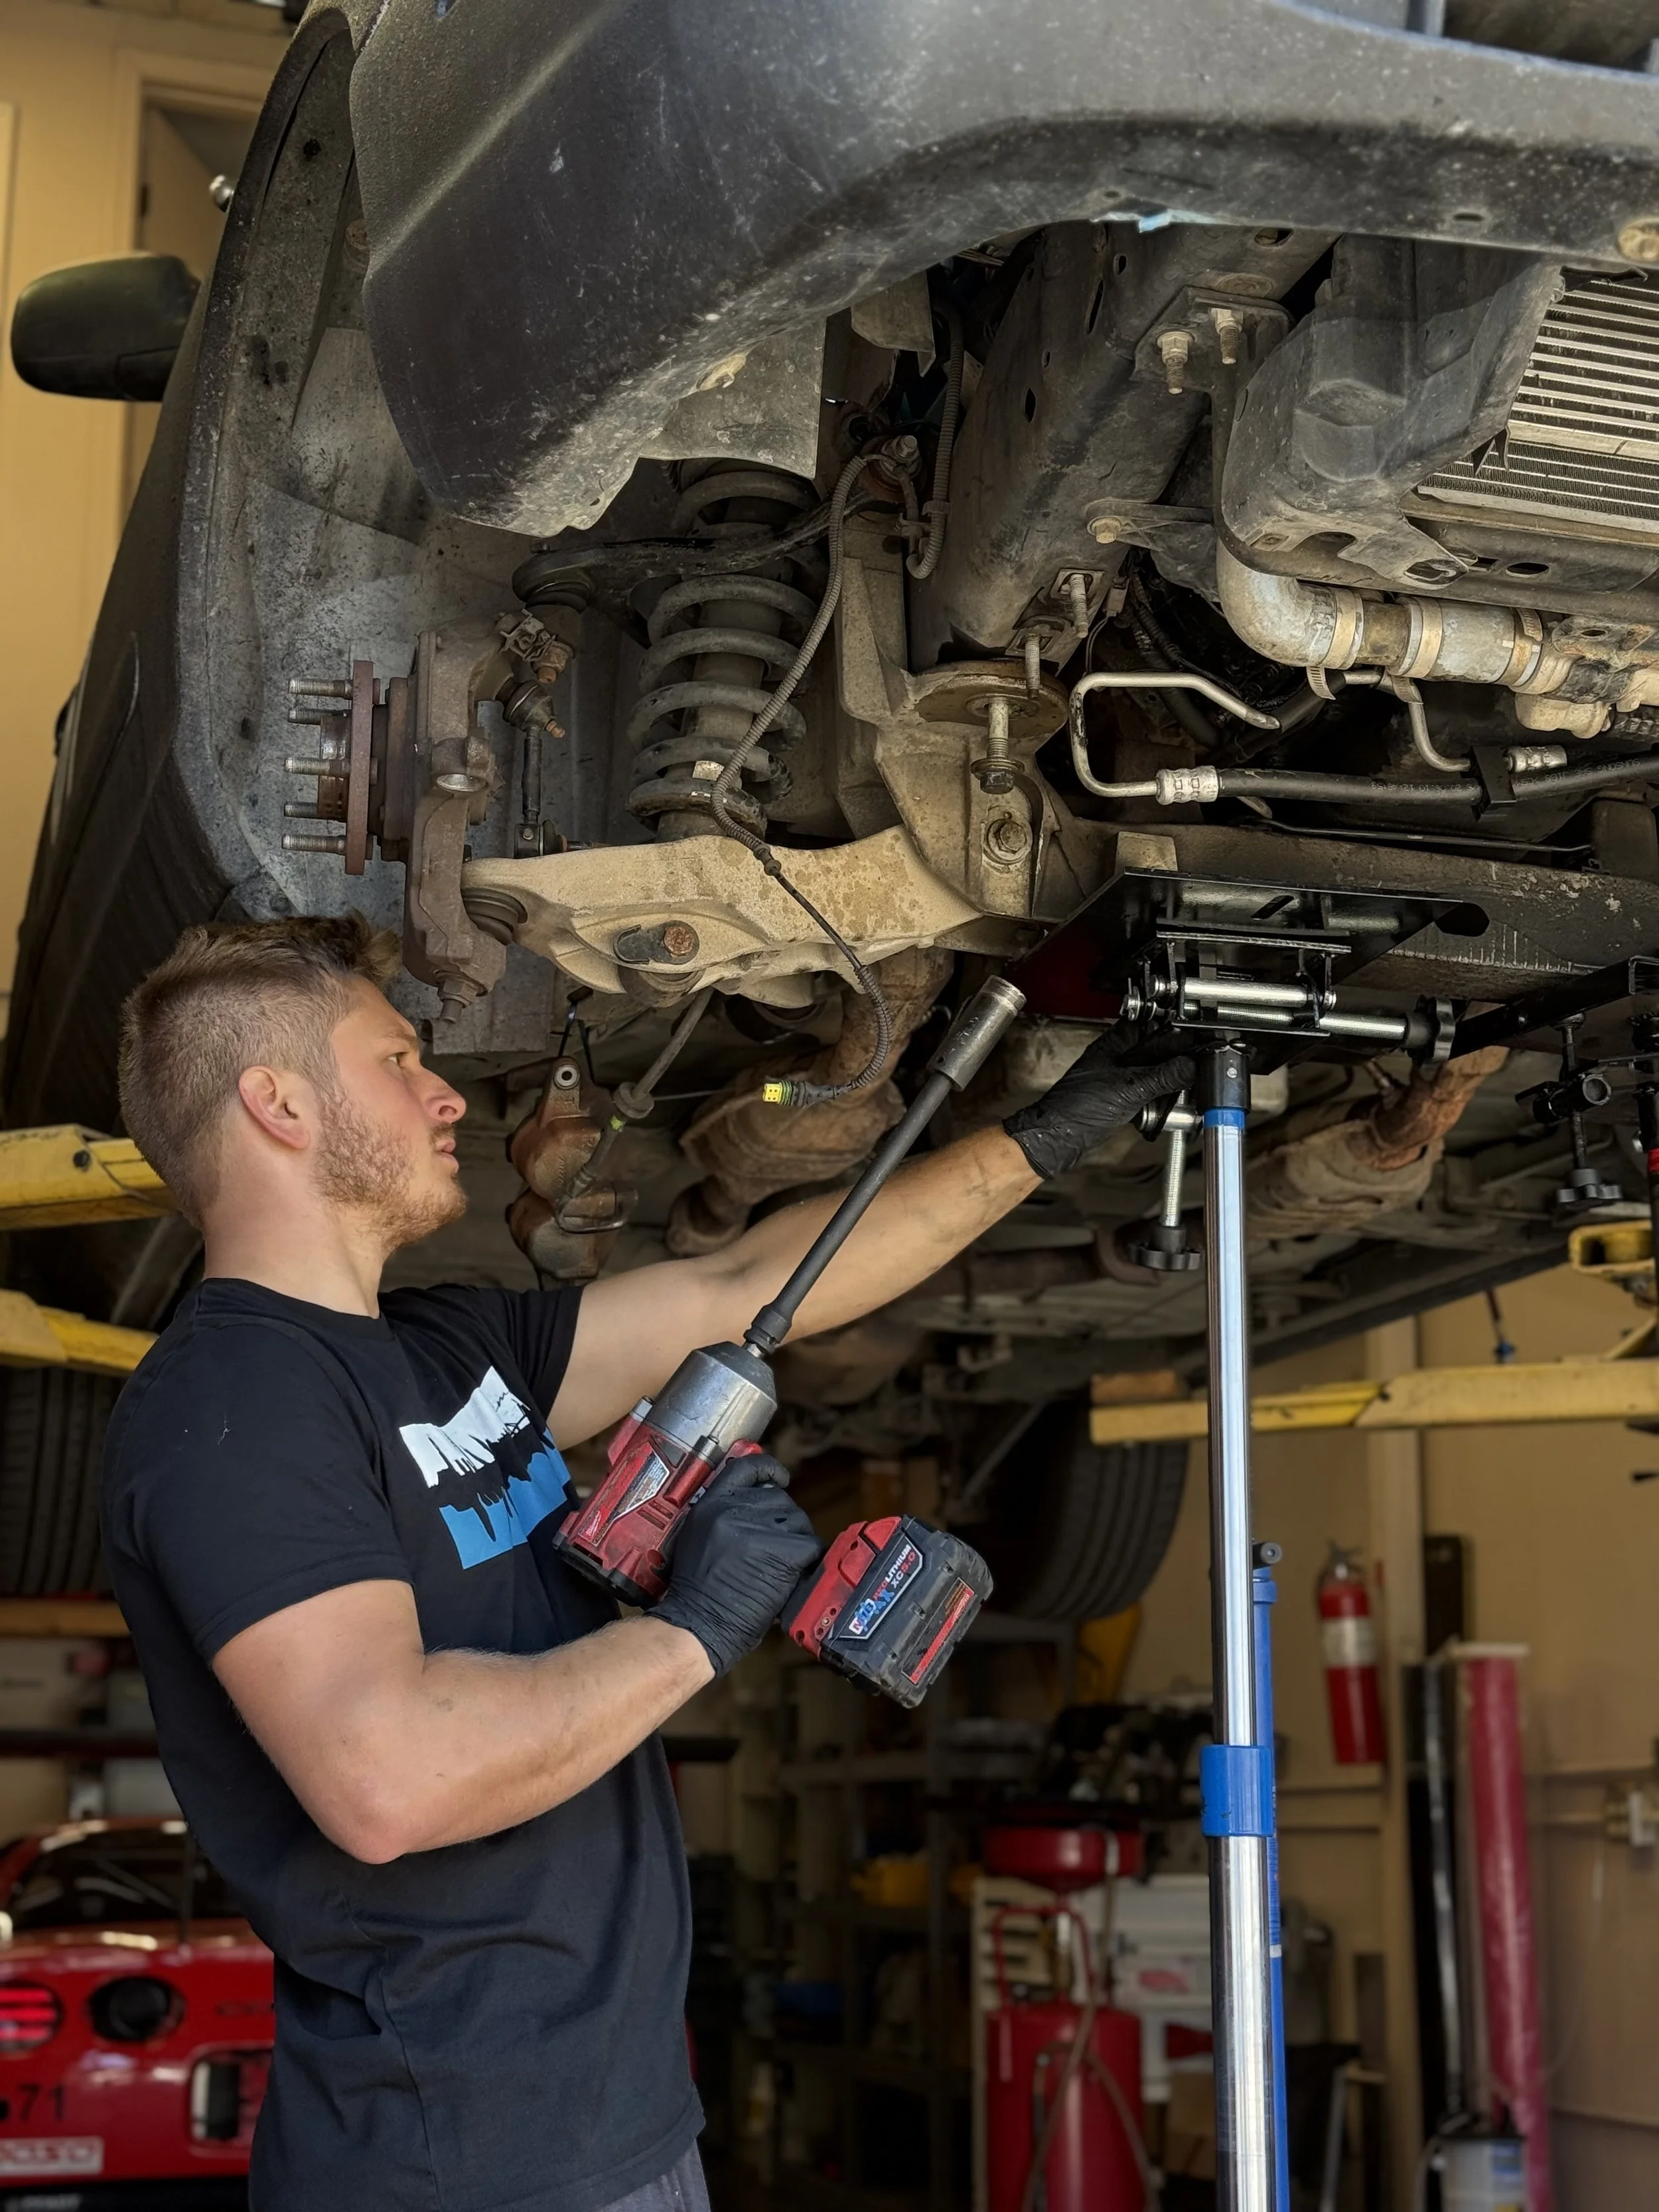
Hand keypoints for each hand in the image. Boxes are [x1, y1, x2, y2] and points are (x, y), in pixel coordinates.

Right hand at [656, 1454, 822, 1676]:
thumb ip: (723, 1516)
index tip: (781, 1478)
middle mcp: (735, 1509)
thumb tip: (758, 1505)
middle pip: (779, 1498)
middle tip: (777, 1550)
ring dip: (797, 1541)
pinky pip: (811, 1545)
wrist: (698, 1624)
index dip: (769, 1469)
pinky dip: (809, 1560)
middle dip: (784, 1522)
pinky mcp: (783, 1550)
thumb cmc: (697, 1593)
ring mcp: (760, 1528)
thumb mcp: (697, 1538)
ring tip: (781, 1566)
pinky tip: (796, 1574)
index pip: (746, 1468)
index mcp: (711, 1504)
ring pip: (798, 1521)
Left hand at [1003, 1036, 1195, 1179]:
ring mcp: (1118, 1079)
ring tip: (1190, 1082)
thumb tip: (1191, 1065)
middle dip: (1177, 1057)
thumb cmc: (1076, 1108)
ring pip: (1153, 1072)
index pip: (1153, 1026)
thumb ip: (1163, 1076)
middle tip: (1199, 1063)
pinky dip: (1160, 1097)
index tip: (1199, 1039)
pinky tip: (1170, 1103)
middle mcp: (1117, 1058)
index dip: (1176, 1031)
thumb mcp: (1129, 1089)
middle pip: (1156, 1049)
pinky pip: (1147, 1092)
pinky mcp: (1119, 1099)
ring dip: (1170, 1079)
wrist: (1057, 1140)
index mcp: (1115, 1043)